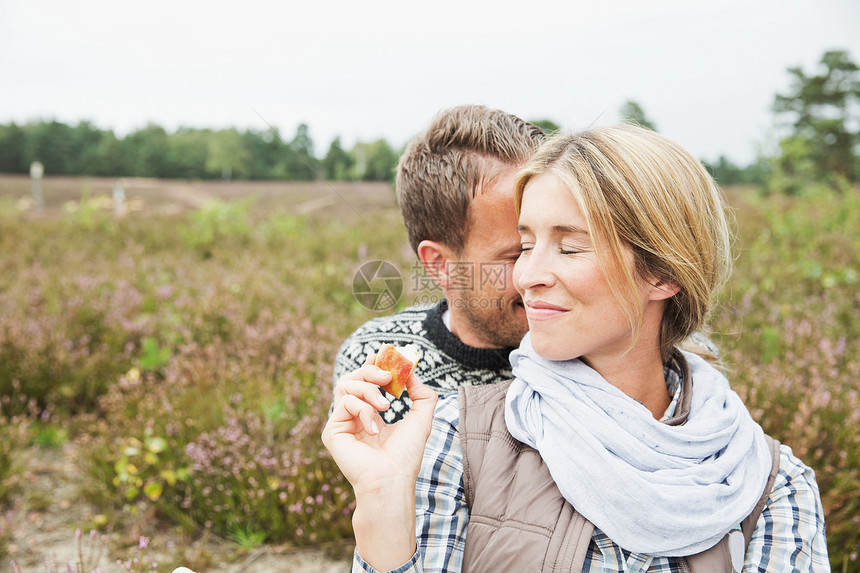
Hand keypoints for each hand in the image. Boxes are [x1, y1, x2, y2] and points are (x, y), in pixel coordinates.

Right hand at [322, 353, 437, 569]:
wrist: (392, 479)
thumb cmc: (406, 455)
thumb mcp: (421, 418)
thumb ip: (422, 393)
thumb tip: (412, 371)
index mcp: (371, 413)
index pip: (365, 382)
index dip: (371, 365)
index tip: (382, 353)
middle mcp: (353, 417)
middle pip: (352, 378)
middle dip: (370, 371)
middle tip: (386, 376)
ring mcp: (341, 423)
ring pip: (346, 386)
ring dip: (369, 390)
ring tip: (386, 406)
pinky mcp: (331, 431)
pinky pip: (345, 403)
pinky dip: (363, 410)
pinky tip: (374, 429)